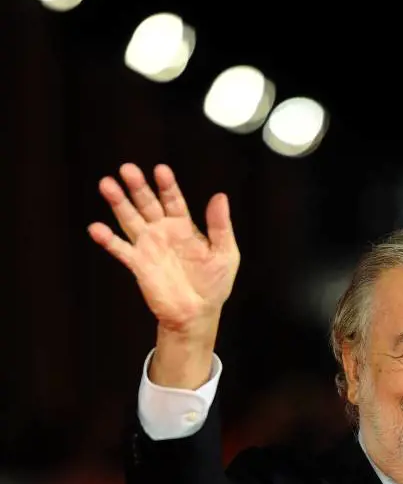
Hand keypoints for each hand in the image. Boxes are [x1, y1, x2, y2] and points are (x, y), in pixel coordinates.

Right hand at [87, 163, 239, 331]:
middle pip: (147, 203)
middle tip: (127, 169)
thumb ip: (220, 226)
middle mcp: (163, 231)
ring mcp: (148, 246)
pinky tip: (96, 228)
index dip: (167, 185)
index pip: (173, 199)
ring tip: (106, 184)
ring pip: (130, 219)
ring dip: (118, 203)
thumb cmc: (214, 284)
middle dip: (138, 187)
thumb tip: (220, 196)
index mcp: (184, 226)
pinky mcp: (138, 264)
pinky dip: (107, 239)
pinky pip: (120, 249)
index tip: (160, 170)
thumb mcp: (225, 254)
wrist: (197, 314)